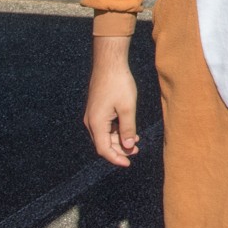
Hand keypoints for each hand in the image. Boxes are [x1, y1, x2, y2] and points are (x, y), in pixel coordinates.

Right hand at [84, 36, 139, 166]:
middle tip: (136, 152)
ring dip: (119, 140)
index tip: (128, 163)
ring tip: (136, 142)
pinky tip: (129, 129)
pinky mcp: (97, 109)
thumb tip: (129, 146)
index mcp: (96, 123)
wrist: (109, 63)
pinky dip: (116, 130)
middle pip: (103, 143)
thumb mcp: (128, 107)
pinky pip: (105, 126)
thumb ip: (128, 128)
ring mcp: (92, 115)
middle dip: (119, 150)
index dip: (116, 158)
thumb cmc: (119, 84)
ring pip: (104, 135)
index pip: (103, 149)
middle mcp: (91, 121)